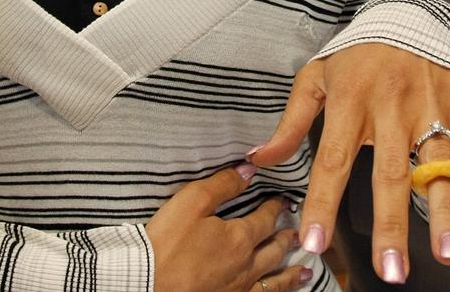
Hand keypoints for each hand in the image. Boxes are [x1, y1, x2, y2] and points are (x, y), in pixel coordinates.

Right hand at [146, 163, 311, 291]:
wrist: (144, 285)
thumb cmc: (165, 243)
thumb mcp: (192, 201)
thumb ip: (224, 183)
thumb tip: (249, 169)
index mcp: (239, 238)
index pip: (266, 219)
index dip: (277, 208)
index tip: (285, 202)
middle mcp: (245, 267)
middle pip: (274, 251)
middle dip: (287, 239)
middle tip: (298, 233)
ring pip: (273, 283)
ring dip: (291, 274)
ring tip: (305, 271)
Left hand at [246, 45, 449, 282]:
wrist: (402, 14)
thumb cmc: (354, 56)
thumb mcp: (315, 78)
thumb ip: (291, 122)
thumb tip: (258, 159)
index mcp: (349, 101)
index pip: (331, 158)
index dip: (322, 200)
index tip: (313, 242)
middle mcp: (390, 106)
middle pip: (390, 171)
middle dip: (390, 223)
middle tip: (392, 272)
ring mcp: (429, 104)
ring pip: (438, 161)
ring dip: (447, 208)